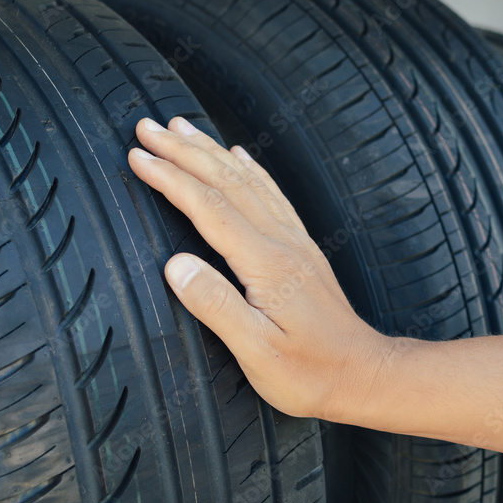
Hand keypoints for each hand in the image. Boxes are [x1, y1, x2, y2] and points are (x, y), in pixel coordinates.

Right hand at [128, 117, 392, 421]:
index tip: (137, 158)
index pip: (209, 207)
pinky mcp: (302, 249)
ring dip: (210, 151)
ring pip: (247, 181)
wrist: (364, 376)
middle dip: (182, 151)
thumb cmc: (310, 374)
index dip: (170, 179)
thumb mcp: (257, 353)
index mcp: (265, 264)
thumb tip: (175, 265)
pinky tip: (239, 155)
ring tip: (181, 127)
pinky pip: (272, 194)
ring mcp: (295, 242)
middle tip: (146, 127)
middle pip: (226, 182)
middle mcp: (282, 243)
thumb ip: (216, 306)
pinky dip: (250, 169)